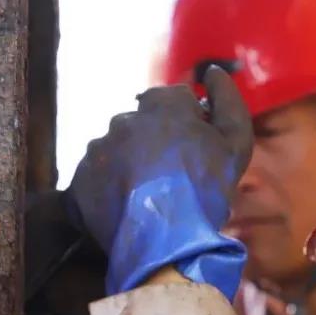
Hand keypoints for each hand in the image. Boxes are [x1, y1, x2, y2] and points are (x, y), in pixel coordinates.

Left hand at [68, 67, 252, 298]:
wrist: (167, 242)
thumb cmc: (206, 189)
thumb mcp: (236, 143)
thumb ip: (228, 101)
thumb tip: (213, 72)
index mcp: (162, 104)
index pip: (173, 100)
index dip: (186, 124)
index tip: (193, 150)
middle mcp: (124, 119)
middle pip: (141, 124)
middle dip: (153, 142)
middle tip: (170, 177)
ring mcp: (99, 148)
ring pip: (116, 149)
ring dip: (128, 164)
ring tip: (146, 196)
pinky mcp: (80, 178)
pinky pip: (95, 177)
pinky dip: (108, 187)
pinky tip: (126, 207)